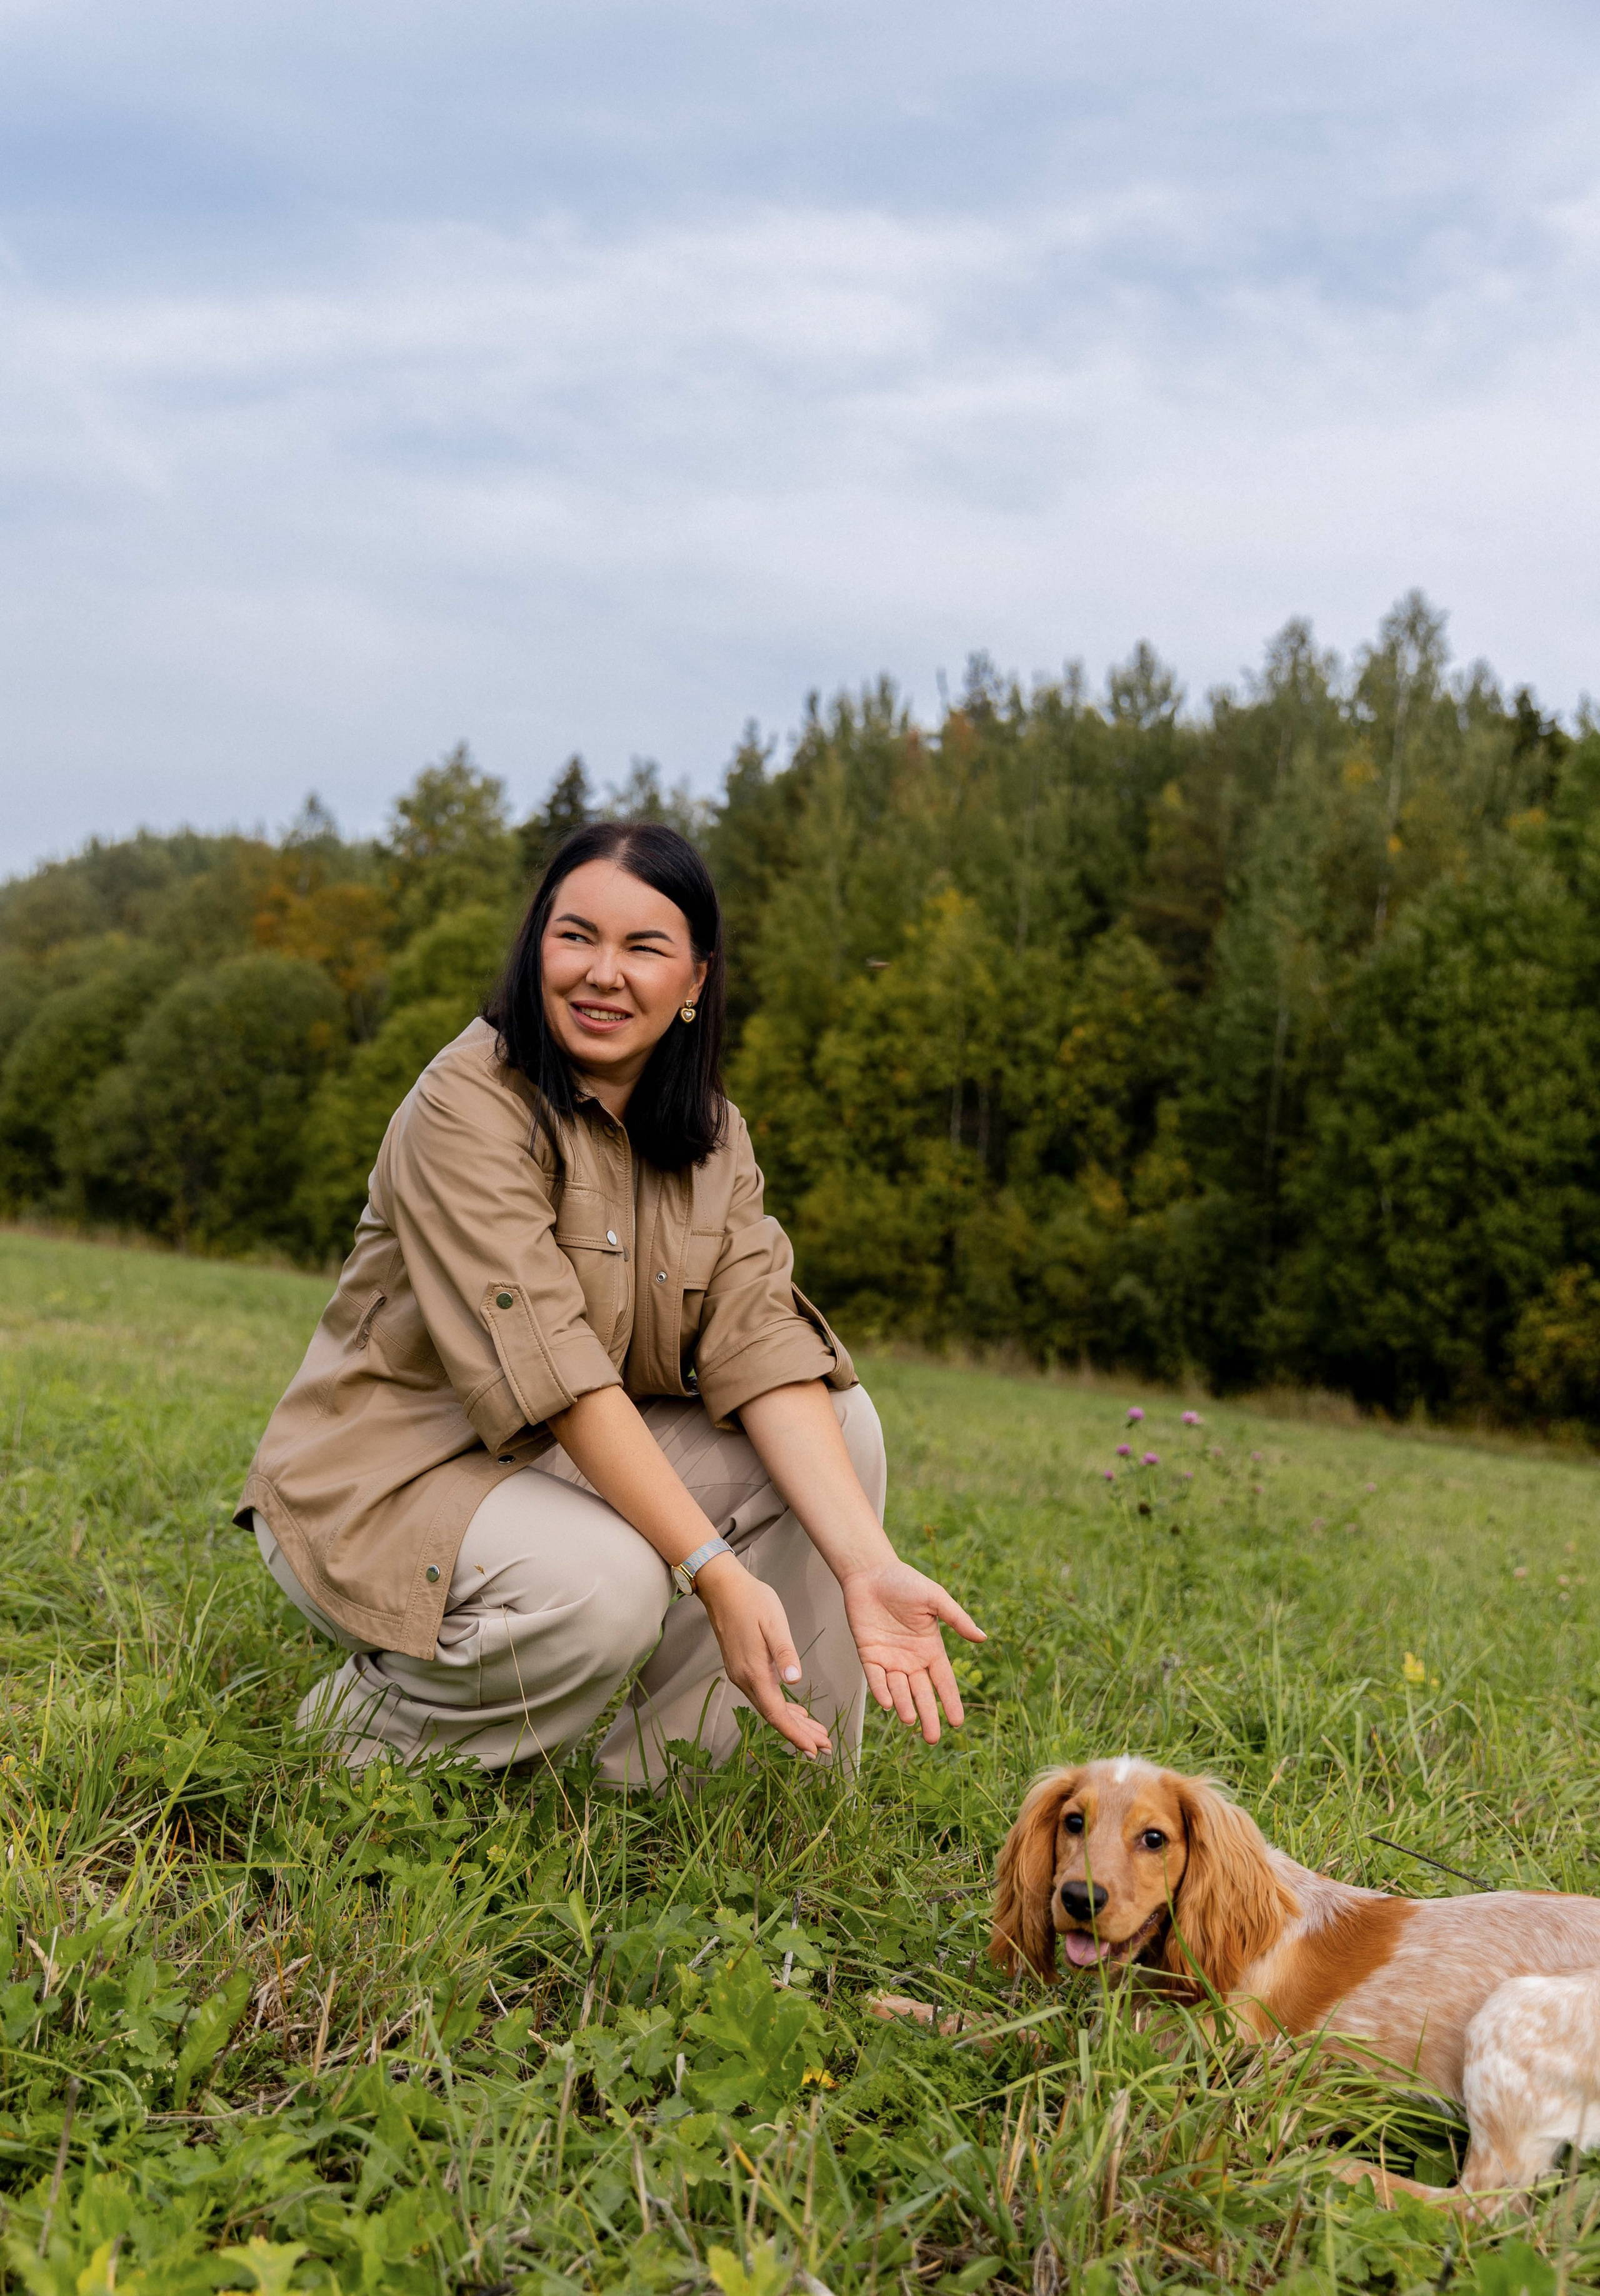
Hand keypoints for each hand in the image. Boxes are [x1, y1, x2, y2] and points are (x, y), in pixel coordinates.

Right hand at [694, 1553, 834, 1759]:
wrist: (721, 1586)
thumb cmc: (752, 1600)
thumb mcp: (774, 1623)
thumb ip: (784, 1653)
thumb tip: (795, 1681)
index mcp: (754, 1671)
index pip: (776, 1713)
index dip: (795, 1734)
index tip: (814, 1750)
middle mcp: (744, 1678)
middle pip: (773, 1716)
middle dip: (799, 1734)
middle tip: (825, 1748)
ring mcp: (740, 1674)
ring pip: (768, 1707)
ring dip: (792, 1722)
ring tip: (816, 1734)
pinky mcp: (740, 1666)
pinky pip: (763, 1695)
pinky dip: (781, 1707)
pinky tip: (795, 1710)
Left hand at [840, 1560, 984, 1742]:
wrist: (871, 1572)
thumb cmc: (905, 1582)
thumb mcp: (935, 1598)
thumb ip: (956, 1618)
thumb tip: (982, 1637)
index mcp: (930, 1648)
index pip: (943, 1681)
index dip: (950, 1701)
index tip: (957, 1722)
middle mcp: (911, 1659)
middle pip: (922, 1693)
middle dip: (928, 1716)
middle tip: (932, 1740)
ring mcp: (889, 1659)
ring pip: (899, 1690)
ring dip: (904, 1706)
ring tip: (910, 1721)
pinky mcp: (868, 1655)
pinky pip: (875, 1678)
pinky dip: (881, 1691)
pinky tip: (887, 1704)